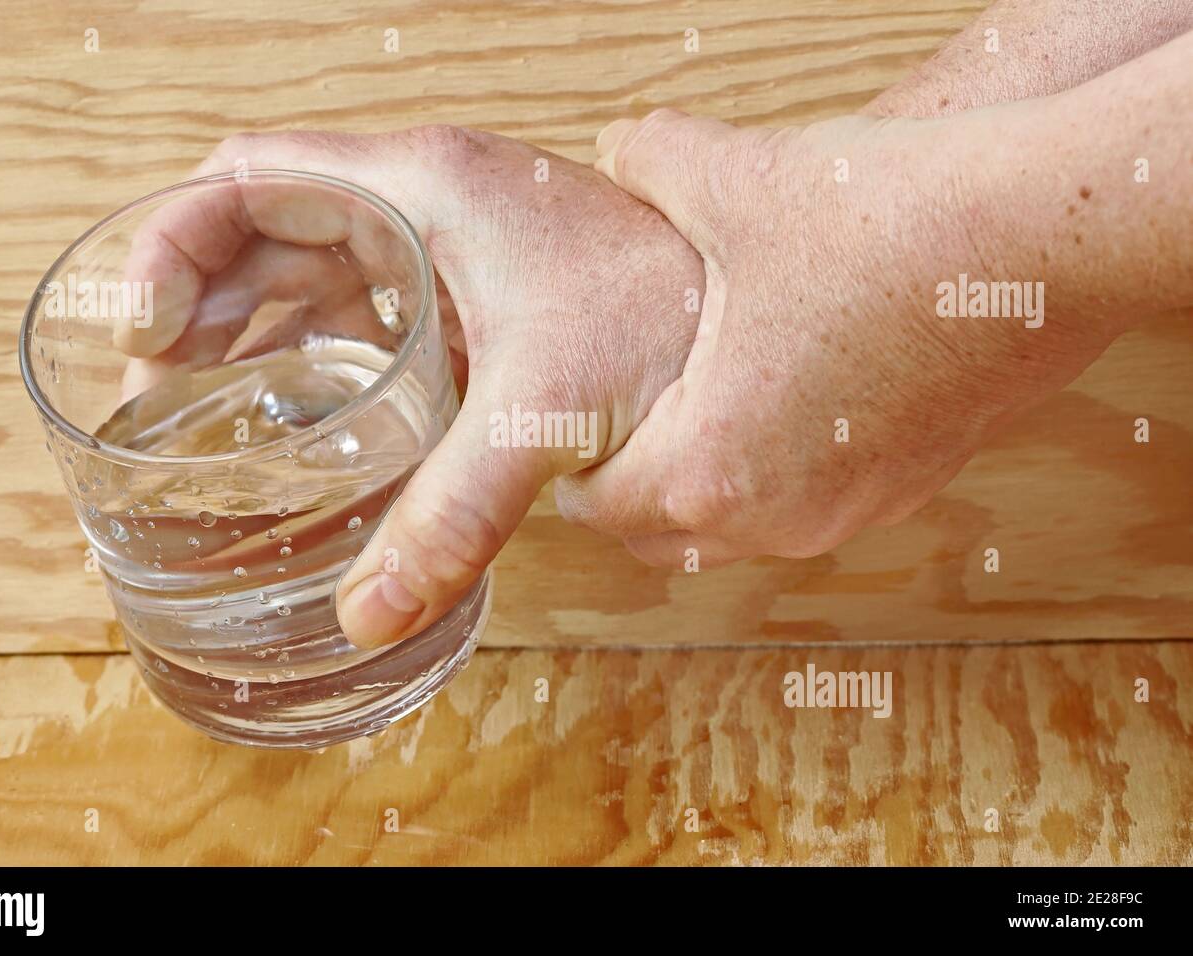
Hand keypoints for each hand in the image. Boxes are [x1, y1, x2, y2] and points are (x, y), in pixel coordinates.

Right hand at [117, 127, 703, 646]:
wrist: (752, 322)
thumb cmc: (667, 318)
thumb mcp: (543, 415)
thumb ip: (453, 512)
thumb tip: (371, 611)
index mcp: (422, 188)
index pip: (254, 174)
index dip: (178, 238)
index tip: (145, 325)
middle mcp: (420, 208)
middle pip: (261, 232)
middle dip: (195, 306)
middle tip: (152, 399)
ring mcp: (440, 255)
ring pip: (306, 281)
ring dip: (245, 342)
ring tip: (196, 424)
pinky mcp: (464, 304)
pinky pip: (360, 323)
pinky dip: (312, 370)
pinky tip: (293, 433)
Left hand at [554, 106, 1127, 565]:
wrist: (1042, 236)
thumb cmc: (884, 224)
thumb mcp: (734, 183)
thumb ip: (651, 166)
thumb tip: (620, 150)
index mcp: (710, 468)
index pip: (599, 507)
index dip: (571, 463)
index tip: (571, 426)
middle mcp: (781, 517)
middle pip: (662, 538)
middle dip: (628, 487)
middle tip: (617, 422)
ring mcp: (852, 510)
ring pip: (741, 532)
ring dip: (703, 484)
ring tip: (692, 405)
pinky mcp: (909, 485)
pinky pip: (811, 504)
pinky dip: (776, 472)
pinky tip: (783, 391)